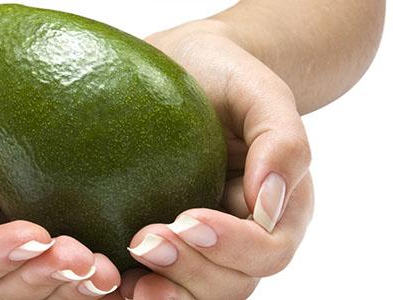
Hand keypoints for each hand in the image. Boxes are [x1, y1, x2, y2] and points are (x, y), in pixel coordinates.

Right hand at [0, 63, 121, 298]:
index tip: (32, 234)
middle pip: (4, 291)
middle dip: (42, 279)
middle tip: (82, 257)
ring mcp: (18, 259)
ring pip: (41, 293)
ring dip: (74, 288)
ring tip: (105, 270)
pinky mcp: (53, 244)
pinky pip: (71, 277)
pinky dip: (96, 284)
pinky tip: (123, 275)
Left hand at [119, 21, 313, 298]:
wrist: (184, 69)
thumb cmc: (226, 76)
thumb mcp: (259, 92)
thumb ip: (282, 141)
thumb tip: (269, 202)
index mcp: (277, 208)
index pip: (267, 250)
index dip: (231, 247)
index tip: (189, 220)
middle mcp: (243, 236)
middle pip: (231, 283)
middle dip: (190, 271)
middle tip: (144, 242)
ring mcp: (203, 244)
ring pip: (196, 292)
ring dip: (165, 292)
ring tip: (126, 277)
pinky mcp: (166, 241)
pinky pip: (157, 279)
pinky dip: (137, 288)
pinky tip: (111, 279)